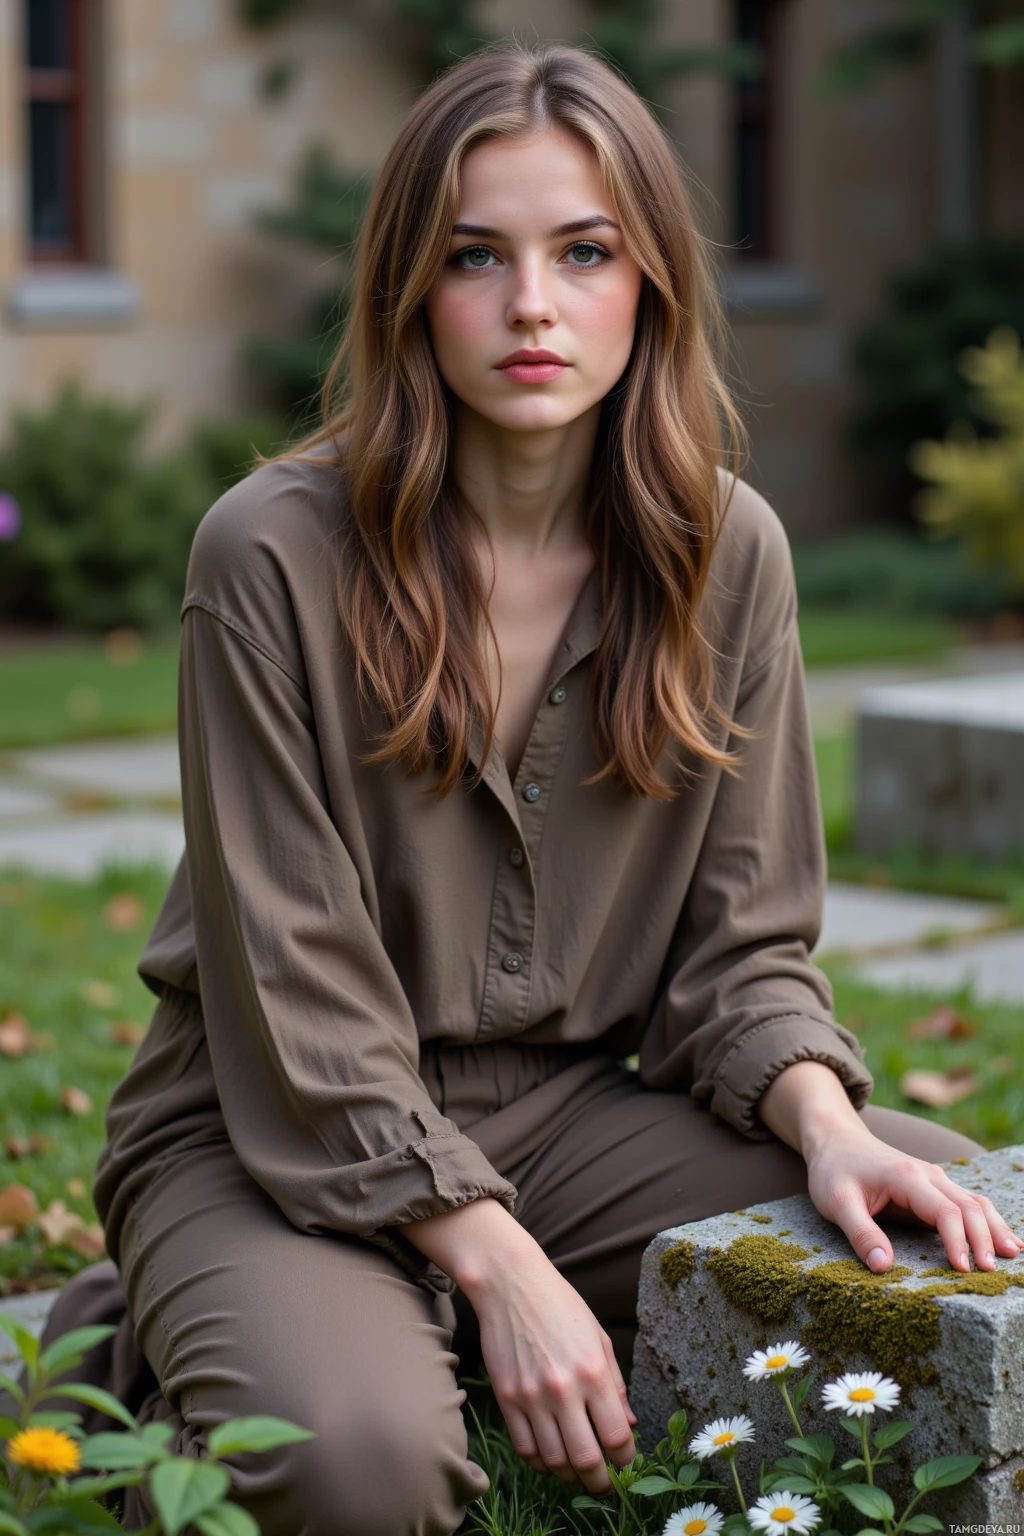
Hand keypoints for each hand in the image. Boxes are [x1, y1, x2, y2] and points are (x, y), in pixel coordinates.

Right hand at [403, 1195, 636, 1492]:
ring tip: (578, 1472)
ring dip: (569, 1475)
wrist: (511, 1284)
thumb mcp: (599, 1338)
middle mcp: (563, 1389)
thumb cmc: (561, 1305)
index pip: (616, 1437)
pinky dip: (539, 1462)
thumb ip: (615, 1384)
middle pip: (585, 1458)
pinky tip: (550, 1458)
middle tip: (604, 1484)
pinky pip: (524, 1447)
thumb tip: (627, 1425)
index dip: (625, 1458)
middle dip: (599, 1481)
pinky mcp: (507, 1398)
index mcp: (593, 1372)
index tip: (625, 1461)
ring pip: (553, 1460)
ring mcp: (531, 1396)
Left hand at [804, 1121, 1022, 1273]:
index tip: (962, 1270)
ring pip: (974, 1201)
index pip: (944, 1211)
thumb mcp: (836, 1201)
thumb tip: (883, 1267)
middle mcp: (928, 1174)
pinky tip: (1003, 1238)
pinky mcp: (933, 1187)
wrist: (835, 1138)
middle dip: (984, 1238)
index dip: (957, 1241)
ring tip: (1011, 1255)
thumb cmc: (834, 1170)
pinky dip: (988, 1220)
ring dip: (994, 1227)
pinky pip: (967, 1202)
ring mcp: (934, 1179)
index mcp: (906, 1176)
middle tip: (991, 1273)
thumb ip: (860, 1232)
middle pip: (968, 1206)